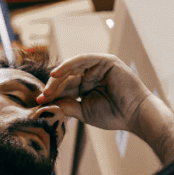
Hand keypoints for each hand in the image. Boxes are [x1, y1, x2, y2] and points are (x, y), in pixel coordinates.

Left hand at [36, 54, 151, 132]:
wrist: (134, 114)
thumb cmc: (113, 115)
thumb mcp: (83, 111)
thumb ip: (67, 106)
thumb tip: (48, 104)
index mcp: (86, 87)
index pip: (65, 87)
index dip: (52, 94)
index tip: (39, 102)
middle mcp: (91, 75)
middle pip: (66, 77)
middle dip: (52, 87)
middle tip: (42, 97)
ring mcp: (98, 67)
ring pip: (72, 68)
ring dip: (58, 78)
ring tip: (47, 90)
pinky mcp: (105, 61)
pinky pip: (83, 59)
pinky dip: (68, 65)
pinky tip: (56, 74)